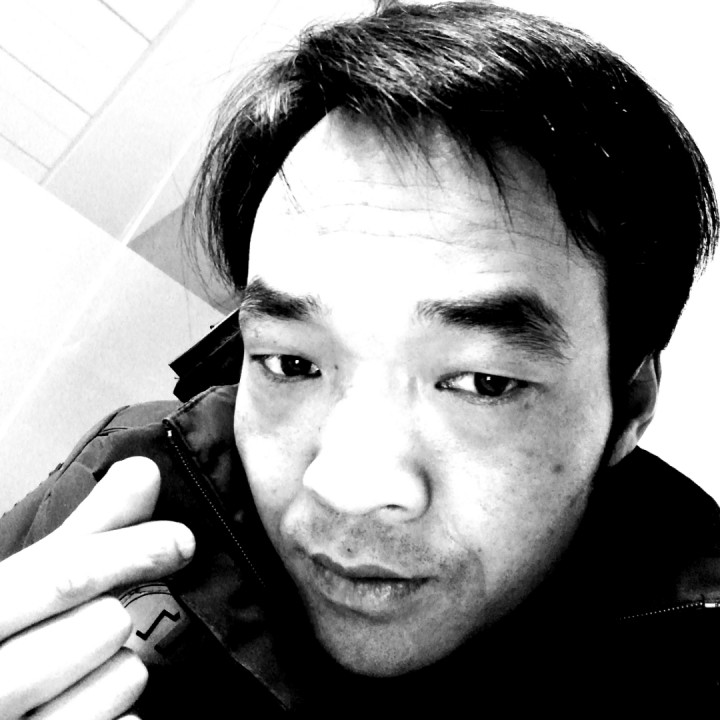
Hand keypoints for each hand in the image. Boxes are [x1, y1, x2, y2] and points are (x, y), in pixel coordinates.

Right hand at [0, 456, 194, 718]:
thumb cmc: (1, 642)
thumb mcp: (27, 583)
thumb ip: (86, 528)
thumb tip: (143, 471)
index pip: (64, 575)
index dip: (130, 550)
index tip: (179, 539)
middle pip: (101, 624)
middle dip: (117, 612)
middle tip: (104, 616)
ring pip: (125, 674)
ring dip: (124, 659)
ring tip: (87, 662)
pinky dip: (121, 704)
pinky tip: (92, 699)